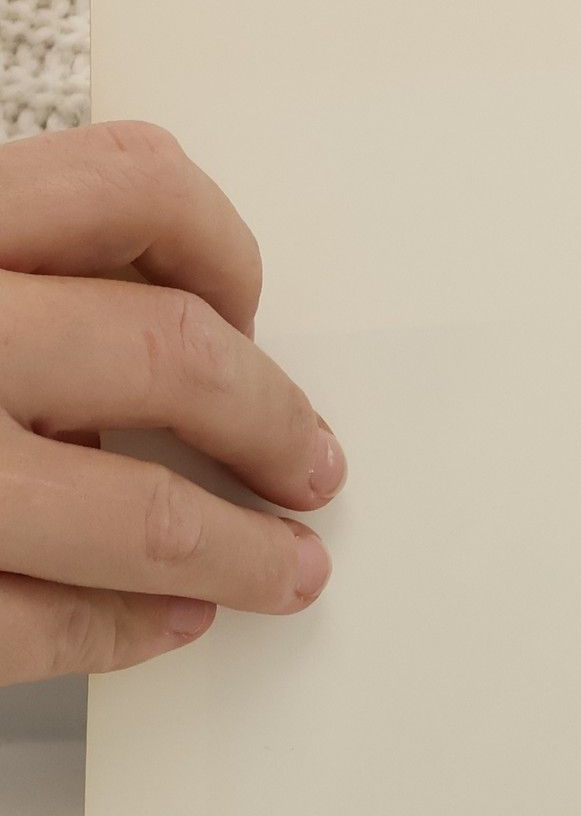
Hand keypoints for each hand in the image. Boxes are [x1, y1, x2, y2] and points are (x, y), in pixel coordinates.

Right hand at [0, 122, 344, 683]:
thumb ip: (25, 277)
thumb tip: (192, 331)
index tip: (249, 309)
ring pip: (135, 513)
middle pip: (168, 351)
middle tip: (317, 463)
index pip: (131, 185)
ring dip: (240, 550)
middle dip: (270, 418)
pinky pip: (37, 624)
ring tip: (291, 569)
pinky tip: (170, 621)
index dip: (219, 250)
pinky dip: (122, 630)